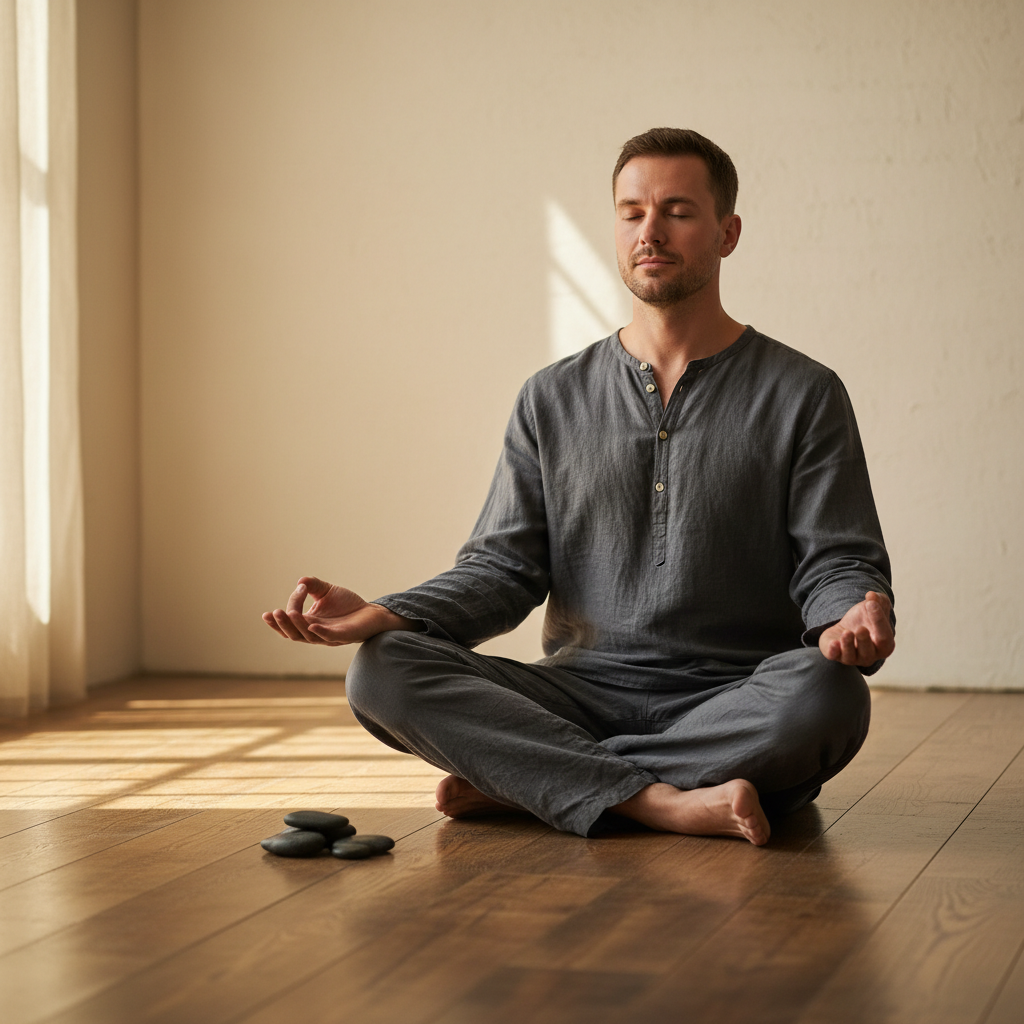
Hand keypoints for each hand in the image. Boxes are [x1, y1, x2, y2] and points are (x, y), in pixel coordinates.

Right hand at [262, 576, 413, 645]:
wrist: (372, 613)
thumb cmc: (348, 605)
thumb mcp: (327, 591)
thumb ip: (313, 585)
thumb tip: (300, 581)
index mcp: (309, 623)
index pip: (292, 620)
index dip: (289, 607)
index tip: (298, 590)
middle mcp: (316, 633)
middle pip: (293, 634)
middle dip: (281, 624)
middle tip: (273, 614)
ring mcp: (330, 637)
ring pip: (308, 637)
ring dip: (297, 626)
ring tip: (288, 613)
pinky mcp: (345, 636)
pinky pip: (330, 637)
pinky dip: (320, 633)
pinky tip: (313, 625)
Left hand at [819, 591, 894, 666]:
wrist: (846, 626)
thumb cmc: (864, 619)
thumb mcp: (873, 607)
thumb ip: (878, 600)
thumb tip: (872, 595)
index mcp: (884, 645)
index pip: (884, 637)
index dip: (879, 620)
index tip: (871, 603)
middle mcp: (869, 656)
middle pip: (868, 652)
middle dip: (864, 640)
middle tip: (861, 628)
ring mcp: (852, 658)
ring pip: (850, 656)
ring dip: (848, 644)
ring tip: (846, 632)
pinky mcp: (835, 654)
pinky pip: (834, 656)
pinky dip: (833, 651)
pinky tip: (833, 643)